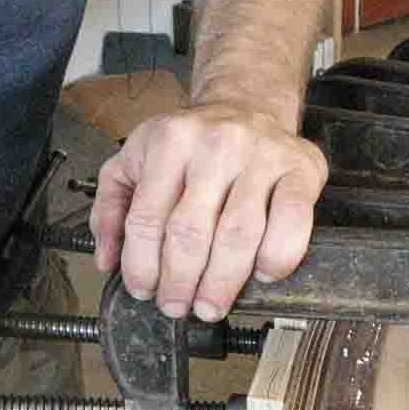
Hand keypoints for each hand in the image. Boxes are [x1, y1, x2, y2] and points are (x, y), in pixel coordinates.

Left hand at [90, 102, 327, 321]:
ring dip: (221, 282)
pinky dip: (278, 256)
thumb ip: (113, 207)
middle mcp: (216, 144)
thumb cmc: (191, 142)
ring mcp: (262, 155)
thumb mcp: (136, 158)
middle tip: (177, 306)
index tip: (144, 290)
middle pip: (190, 232)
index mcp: (169, 141)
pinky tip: (263, 274)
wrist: (248, 103)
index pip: (147, 218)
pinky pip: (292, 220)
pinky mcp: (301, 169)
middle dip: (179, 282)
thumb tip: (107, 260)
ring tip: (210, 305)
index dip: (142, 265)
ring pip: (238, 234)